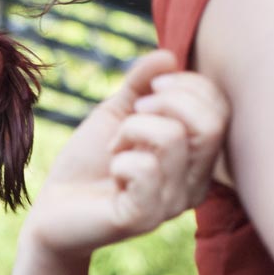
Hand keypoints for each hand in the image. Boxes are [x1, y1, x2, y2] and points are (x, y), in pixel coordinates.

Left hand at [26, 50, 227, 256]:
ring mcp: (173, 205)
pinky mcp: (144, 218)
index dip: (187, 85)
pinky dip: (120, 159)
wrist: (53, 208)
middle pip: (211, 123)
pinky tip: (111, 176)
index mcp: (198, 160)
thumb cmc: (89, 163)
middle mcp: (195, 185)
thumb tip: (168, 55)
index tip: (147, 89)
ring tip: (114, 147)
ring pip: (172, 138)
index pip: (220, 109)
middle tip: (132, 112)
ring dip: (131, 128)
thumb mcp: (117, 112)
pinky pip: (145, 168)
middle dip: (167, 100)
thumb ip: (142, 83)